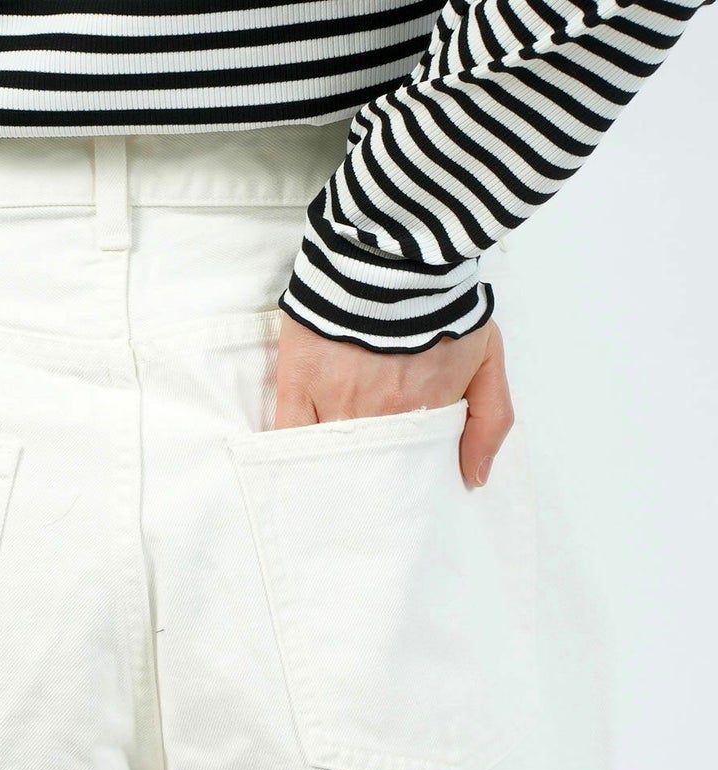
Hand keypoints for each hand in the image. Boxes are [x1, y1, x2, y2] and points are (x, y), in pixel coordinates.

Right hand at [274, 310, 514, 486]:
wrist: (393, 251)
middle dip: (366, 491)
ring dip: (329, 476)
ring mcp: (333, 400)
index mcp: (420, 415)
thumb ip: (491, 421)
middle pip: (366, 471)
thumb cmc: (442, 304)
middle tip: (363, 508)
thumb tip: (474, 477)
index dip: (403, 489)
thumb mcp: (487, 358)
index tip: (400, 504)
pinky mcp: (297, 381)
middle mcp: (376, 416)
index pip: (408, 472)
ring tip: (327, 498)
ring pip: (328, 458)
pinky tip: (293, 472)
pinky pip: (287, 434)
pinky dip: (291, 456)